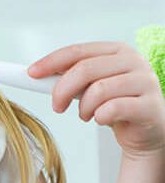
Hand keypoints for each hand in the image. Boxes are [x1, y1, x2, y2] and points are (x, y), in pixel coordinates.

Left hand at [29, 42, 164, 160]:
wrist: (145, 131)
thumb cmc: (116, 105)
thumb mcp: (91, 86)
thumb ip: (70, 76)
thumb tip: (35, 73)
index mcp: (117, 51)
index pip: (77, 51)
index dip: (51, 62)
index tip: (32, 73)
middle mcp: (134, 61)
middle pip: (84, 69)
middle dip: (62, 90)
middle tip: (56, 106)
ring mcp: (146, 82)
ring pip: (98, 90)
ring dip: (83, 108)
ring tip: (86, 115)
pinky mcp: (150, 105)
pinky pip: (113, 108)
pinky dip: (99, 116)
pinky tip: (102, 119)